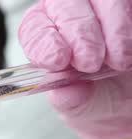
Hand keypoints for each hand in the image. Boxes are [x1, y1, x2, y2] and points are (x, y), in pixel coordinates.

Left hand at [19, 0, 131, 138]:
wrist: (131, 106)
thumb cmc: (99, 100)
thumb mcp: (82, 108)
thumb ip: (70, 101)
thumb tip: (65, 93)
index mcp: (47, 38)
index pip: (35, 27)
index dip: (43, 41)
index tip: (56, 60)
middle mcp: (70, 17)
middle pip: (65, 6)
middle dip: (78, 33)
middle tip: (90, 62)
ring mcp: (103, 9)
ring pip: (104, 0)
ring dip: (111, 28)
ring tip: (118, 60)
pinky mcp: (130, 10)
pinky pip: (130, 4)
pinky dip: (129, 25)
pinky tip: (129, 50)